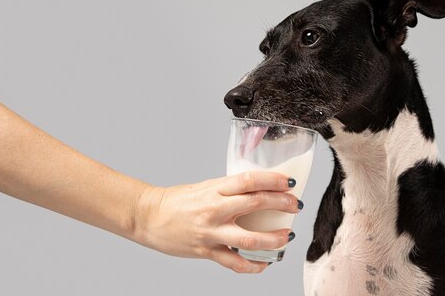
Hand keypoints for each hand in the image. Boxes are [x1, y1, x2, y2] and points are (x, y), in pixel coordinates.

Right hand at [133, 172, 299, 272]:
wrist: (148, 216)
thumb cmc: (178, 200)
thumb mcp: (206, 186)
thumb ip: (229, 189)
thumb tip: (258, 190)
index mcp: (215, 188)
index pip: (250, 180)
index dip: (273, 180)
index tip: (289, 182)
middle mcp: (214, 208)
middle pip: (256, 204)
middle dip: (282, 204)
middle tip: (296, 206)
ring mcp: (211, 232)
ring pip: (250, 239)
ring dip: (274, 239)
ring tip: (288, 236)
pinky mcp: (206, 251)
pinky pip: (235, 263)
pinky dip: (253, 265)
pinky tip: (265, 263)